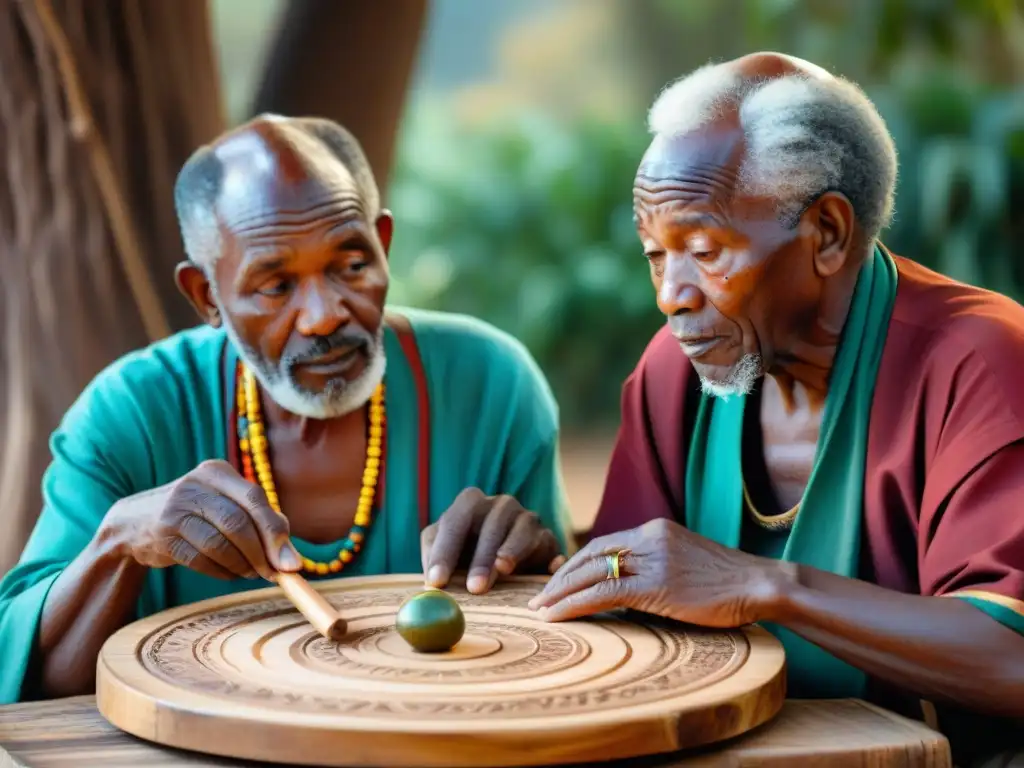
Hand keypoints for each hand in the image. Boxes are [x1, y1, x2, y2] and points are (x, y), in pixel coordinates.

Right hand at [105, 459, 302, 579]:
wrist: (134, 522)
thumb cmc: (196, 512)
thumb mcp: (225, 503)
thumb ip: (260, 520)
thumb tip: (291, 557)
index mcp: (217, 471)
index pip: (255, 498)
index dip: (275, 531)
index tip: (290, 561)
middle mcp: (195, 485)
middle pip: (238, 522)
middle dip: (261, 553)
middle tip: (273, 573)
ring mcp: (175, 510)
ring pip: (220, 544)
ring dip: (242, 565)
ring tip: (250, 573)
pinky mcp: (162, 536)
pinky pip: (201, 560)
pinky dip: (222, 572)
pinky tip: (230, 574)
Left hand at [421, 488, 565, 593]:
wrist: (499, 556)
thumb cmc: (464, 555)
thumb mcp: (443, 553)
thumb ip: (432, 562)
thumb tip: (431, 585)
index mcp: (470, 502)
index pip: (454, 522)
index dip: (444, 552)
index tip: (437, 582)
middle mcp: (500, 504)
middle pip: (491, 524)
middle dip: (481, 557)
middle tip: (474, 587)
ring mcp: (527, 518)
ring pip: (522, 530)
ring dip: (511, 551)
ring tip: (503, 570)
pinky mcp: (547, 538)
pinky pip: (549, 545)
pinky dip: (549, 557)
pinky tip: (550, 568)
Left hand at [527, 518, 790, 625]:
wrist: (761, 584)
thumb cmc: (728, 583)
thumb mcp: (686, 564)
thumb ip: (656, 565)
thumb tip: (626, 588)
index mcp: (655, 529)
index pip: (603, 543)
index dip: (575, 563)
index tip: (557, 581)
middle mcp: (650, 537)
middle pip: (590, 554)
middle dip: (560, 577)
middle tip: (538, 597)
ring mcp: (654, 559)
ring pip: (592, 572)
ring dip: (560, 592)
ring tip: (539, 610)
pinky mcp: (658, 584)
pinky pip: (604, 592)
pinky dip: (575, 604)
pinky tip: (558, 616)